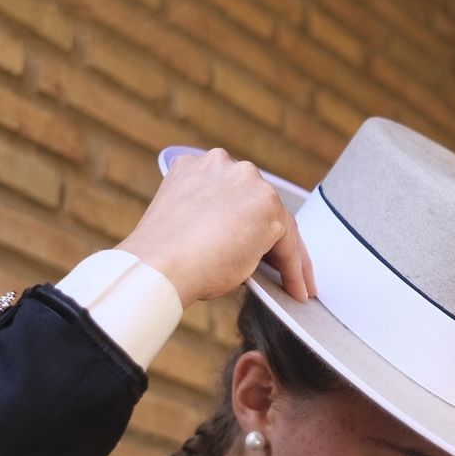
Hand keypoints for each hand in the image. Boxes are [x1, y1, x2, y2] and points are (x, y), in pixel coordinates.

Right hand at [115, 149, 315, 306]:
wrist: (158, 268)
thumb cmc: (165, 259)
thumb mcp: (186, 223)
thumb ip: (211, 218)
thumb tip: (236, 241)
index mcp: (198, 166)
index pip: (235, 196)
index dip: (247, 224)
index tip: (253, 245)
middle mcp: (225, 165)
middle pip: (262, 205)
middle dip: (272, 238)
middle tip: (282, 267)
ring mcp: (248, 183)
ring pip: (280, 224)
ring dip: (290, 257)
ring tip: (296, 285)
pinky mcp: (268, 209)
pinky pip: (288, 245)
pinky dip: (294, 271)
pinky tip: (296, 290)